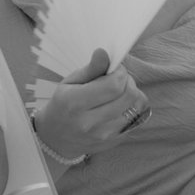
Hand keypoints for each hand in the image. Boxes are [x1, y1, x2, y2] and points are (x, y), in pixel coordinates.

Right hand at [30, 51, 147, 159]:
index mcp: (75, 103)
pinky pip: (137, 119)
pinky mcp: (115, 141)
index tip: (114, 69)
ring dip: (133, 95)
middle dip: (128, 81)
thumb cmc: (63, 106)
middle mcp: (90, 122)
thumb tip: (104, 53)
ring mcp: (104, 134)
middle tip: (117, 80)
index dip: (120, 72)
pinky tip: (119, 106)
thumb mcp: (69, 83)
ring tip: (119, 93)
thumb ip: (90, 69)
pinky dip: (132, 108)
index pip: (114, 85)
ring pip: (137, 107)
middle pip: (129, 95)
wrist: (57, 139)